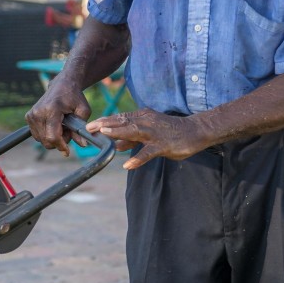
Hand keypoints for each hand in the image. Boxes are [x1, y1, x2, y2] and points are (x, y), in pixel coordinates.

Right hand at [26, 83, 90, 156]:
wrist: (62, 85)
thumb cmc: (74, 97)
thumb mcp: (83, 111)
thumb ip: (81, 128)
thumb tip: (82, 145)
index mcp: (51, 110)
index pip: (52, 136)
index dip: (61, 146)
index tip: (67, 152)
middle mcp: (38, 112)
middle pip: (46, 140)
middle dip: (58, 142)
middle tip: (68, 132)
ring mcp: (31, 115)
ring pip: (41, 140)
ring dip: (52, 138)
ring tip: (62, 126)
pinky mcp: (28, 117)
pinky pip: (37, 135)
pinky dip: (46, 134)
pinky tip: (54, 125)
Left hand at [86, 108, 207, 169]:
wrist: (194, 131)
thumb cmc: (170, 132)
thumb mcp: (149, 133)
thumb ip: (132, 139)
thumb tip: (115, 145)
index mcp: (142, 117)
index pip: (120, 118)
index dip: (104, 121)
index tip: (89, 125)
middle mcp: (146, 122)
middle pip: (123, 122)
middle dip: (105, 124)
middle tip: (89, 128)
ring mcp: (154, 133)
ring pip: (134, 131)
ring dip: (118, 133)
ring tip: (104, 135)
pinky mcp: (163, 145)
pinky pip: (148, 152)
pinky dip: (137, 158)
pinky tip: (127, 165)